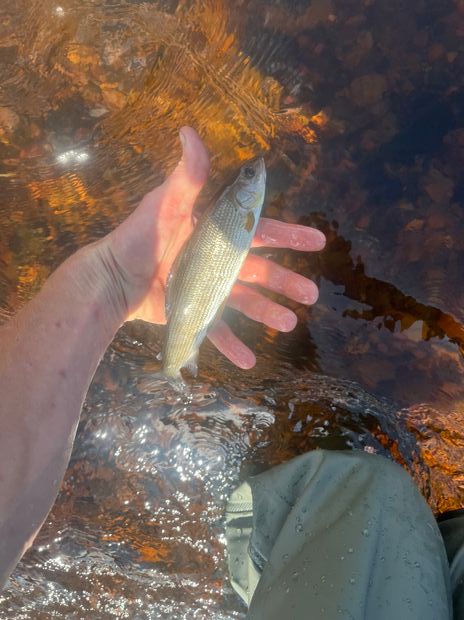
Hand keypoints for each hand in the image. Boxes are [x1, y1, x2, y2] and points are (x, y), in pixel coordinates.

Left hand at [100, 126, 324, 368]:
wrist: (112, 278)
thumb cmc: (141, 238)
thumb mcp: (165, 204)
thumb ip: (186, 175)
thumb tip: (189, 131)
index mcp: (215, 232)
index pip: (259, 231)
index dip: (289, 236)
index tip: (317, 242)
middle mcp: (216, 260)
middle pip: (260, 270)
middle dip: (287, 281)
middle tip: (312, 294)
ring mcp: (207, 288)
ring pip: (246, 302)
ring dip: (269, 313)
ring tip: (289, 324)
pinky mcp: (194, 312)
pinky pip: (216, 330)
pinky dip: (232, 346)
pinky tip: (250, 360)